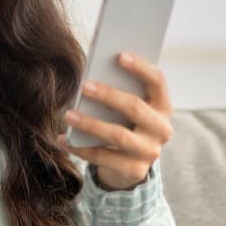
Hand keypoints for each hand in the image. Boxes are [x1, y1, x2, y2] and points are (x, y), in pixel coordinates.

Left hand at [59, 52, 173, 190]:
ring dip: (90, 124)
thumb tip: (91, 76)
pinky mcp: (135, 170)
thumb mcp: (125, 108)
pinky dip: (80, 148)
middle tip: (83, 86)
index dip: (140, 67)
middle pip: (136, 107)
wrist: (128, 166)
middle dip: (108, 95)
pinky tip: (62, 139)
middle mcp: (162, 129)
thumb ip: (118, 91)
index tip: (119, 55)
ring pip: (118, 135)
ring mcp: (150, 152)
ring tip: (67, 114)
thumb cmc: (123, 124)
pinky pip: (104, 158)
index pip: (157, 81)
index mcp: (163, 106)